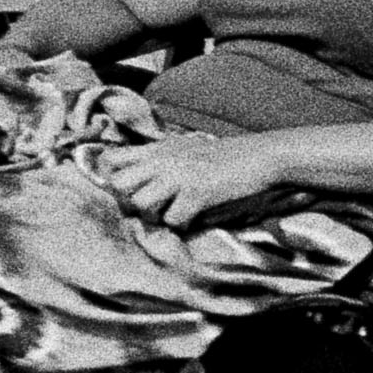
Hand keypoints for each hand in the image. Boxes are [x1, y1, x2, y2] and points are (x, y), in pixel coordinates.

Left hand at [93, 130, 290, 229]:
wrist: (262, 157)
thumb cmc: (225, 156)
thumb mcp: (186, 147)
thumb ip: (160, 159)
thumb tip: (135, 178)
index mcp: (157, 148)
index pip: (110, 158)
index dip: (111, 176)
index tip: (127, 187)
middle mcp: (162, 160)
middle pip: (118, 185)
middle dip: (130, 200)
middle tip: (152, 206)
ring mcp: (178, 177)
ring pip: (141, 205)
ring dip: (155, 215)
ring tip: (174, 212)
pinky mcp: (196, 194)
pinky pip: (172, 220)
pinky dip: (182, 224)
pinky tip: (194, 217)